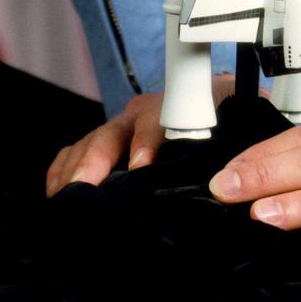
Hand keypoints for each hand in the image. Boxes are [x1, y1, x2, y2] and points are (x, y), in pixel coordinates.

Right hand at [45, 75, 234, 194]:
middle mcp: (149, 111)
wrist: (221, 106)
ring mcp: (125, 125)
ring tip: (65, 198)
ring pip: (94, 141)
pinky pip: (78, 150)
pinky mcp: (109, 140)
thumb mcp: (244, 127)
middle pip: (117, 130)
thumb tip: (235, 174)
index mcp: (183, 104)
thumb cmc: (233, 123)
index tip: (140, 165)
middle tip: (83, 188)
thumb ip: (240, 145)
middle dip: (98, 159)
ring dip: (77, 168)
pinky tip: (56, 192)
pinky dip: (64, 169)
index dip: (148, 139)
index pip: (162, 117)